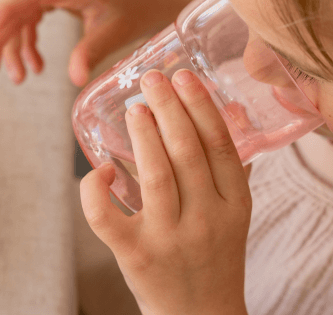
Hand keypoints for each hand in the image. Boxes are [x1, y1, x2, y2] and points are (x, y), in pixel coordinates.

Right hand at [0, 0, 199, 85]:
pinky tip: (35, 65)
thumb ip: (93, 51)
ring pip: (20, 16)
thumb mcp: (115, 31)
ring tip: (20, 78)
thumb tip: (75, 80)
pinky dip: (29, 42)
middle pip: (16, 6)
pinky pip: (31, 18)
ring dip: (15, 47)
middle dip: (0, 40)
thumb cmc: (136, 9)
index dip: (6, 8)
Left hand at [80, 68, 251, 314]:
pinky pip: (107, 219)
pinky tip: (102, 169)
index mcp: (234, 205)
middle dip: (168, 108)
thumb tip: (229, 111)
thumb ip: (232, 166)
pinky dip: (97, 190)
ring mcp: (169, 240)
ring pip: (155, 177)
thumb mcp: (235, 212)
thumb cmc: (216, 254)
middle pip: (186, 153)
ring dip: (143, 136)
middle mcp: (205, 220)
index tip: (184, 77)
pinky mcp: (135, 257)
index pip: (220, 146)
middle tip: (152, 79)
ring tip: (136, 109)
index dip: (201, 106)